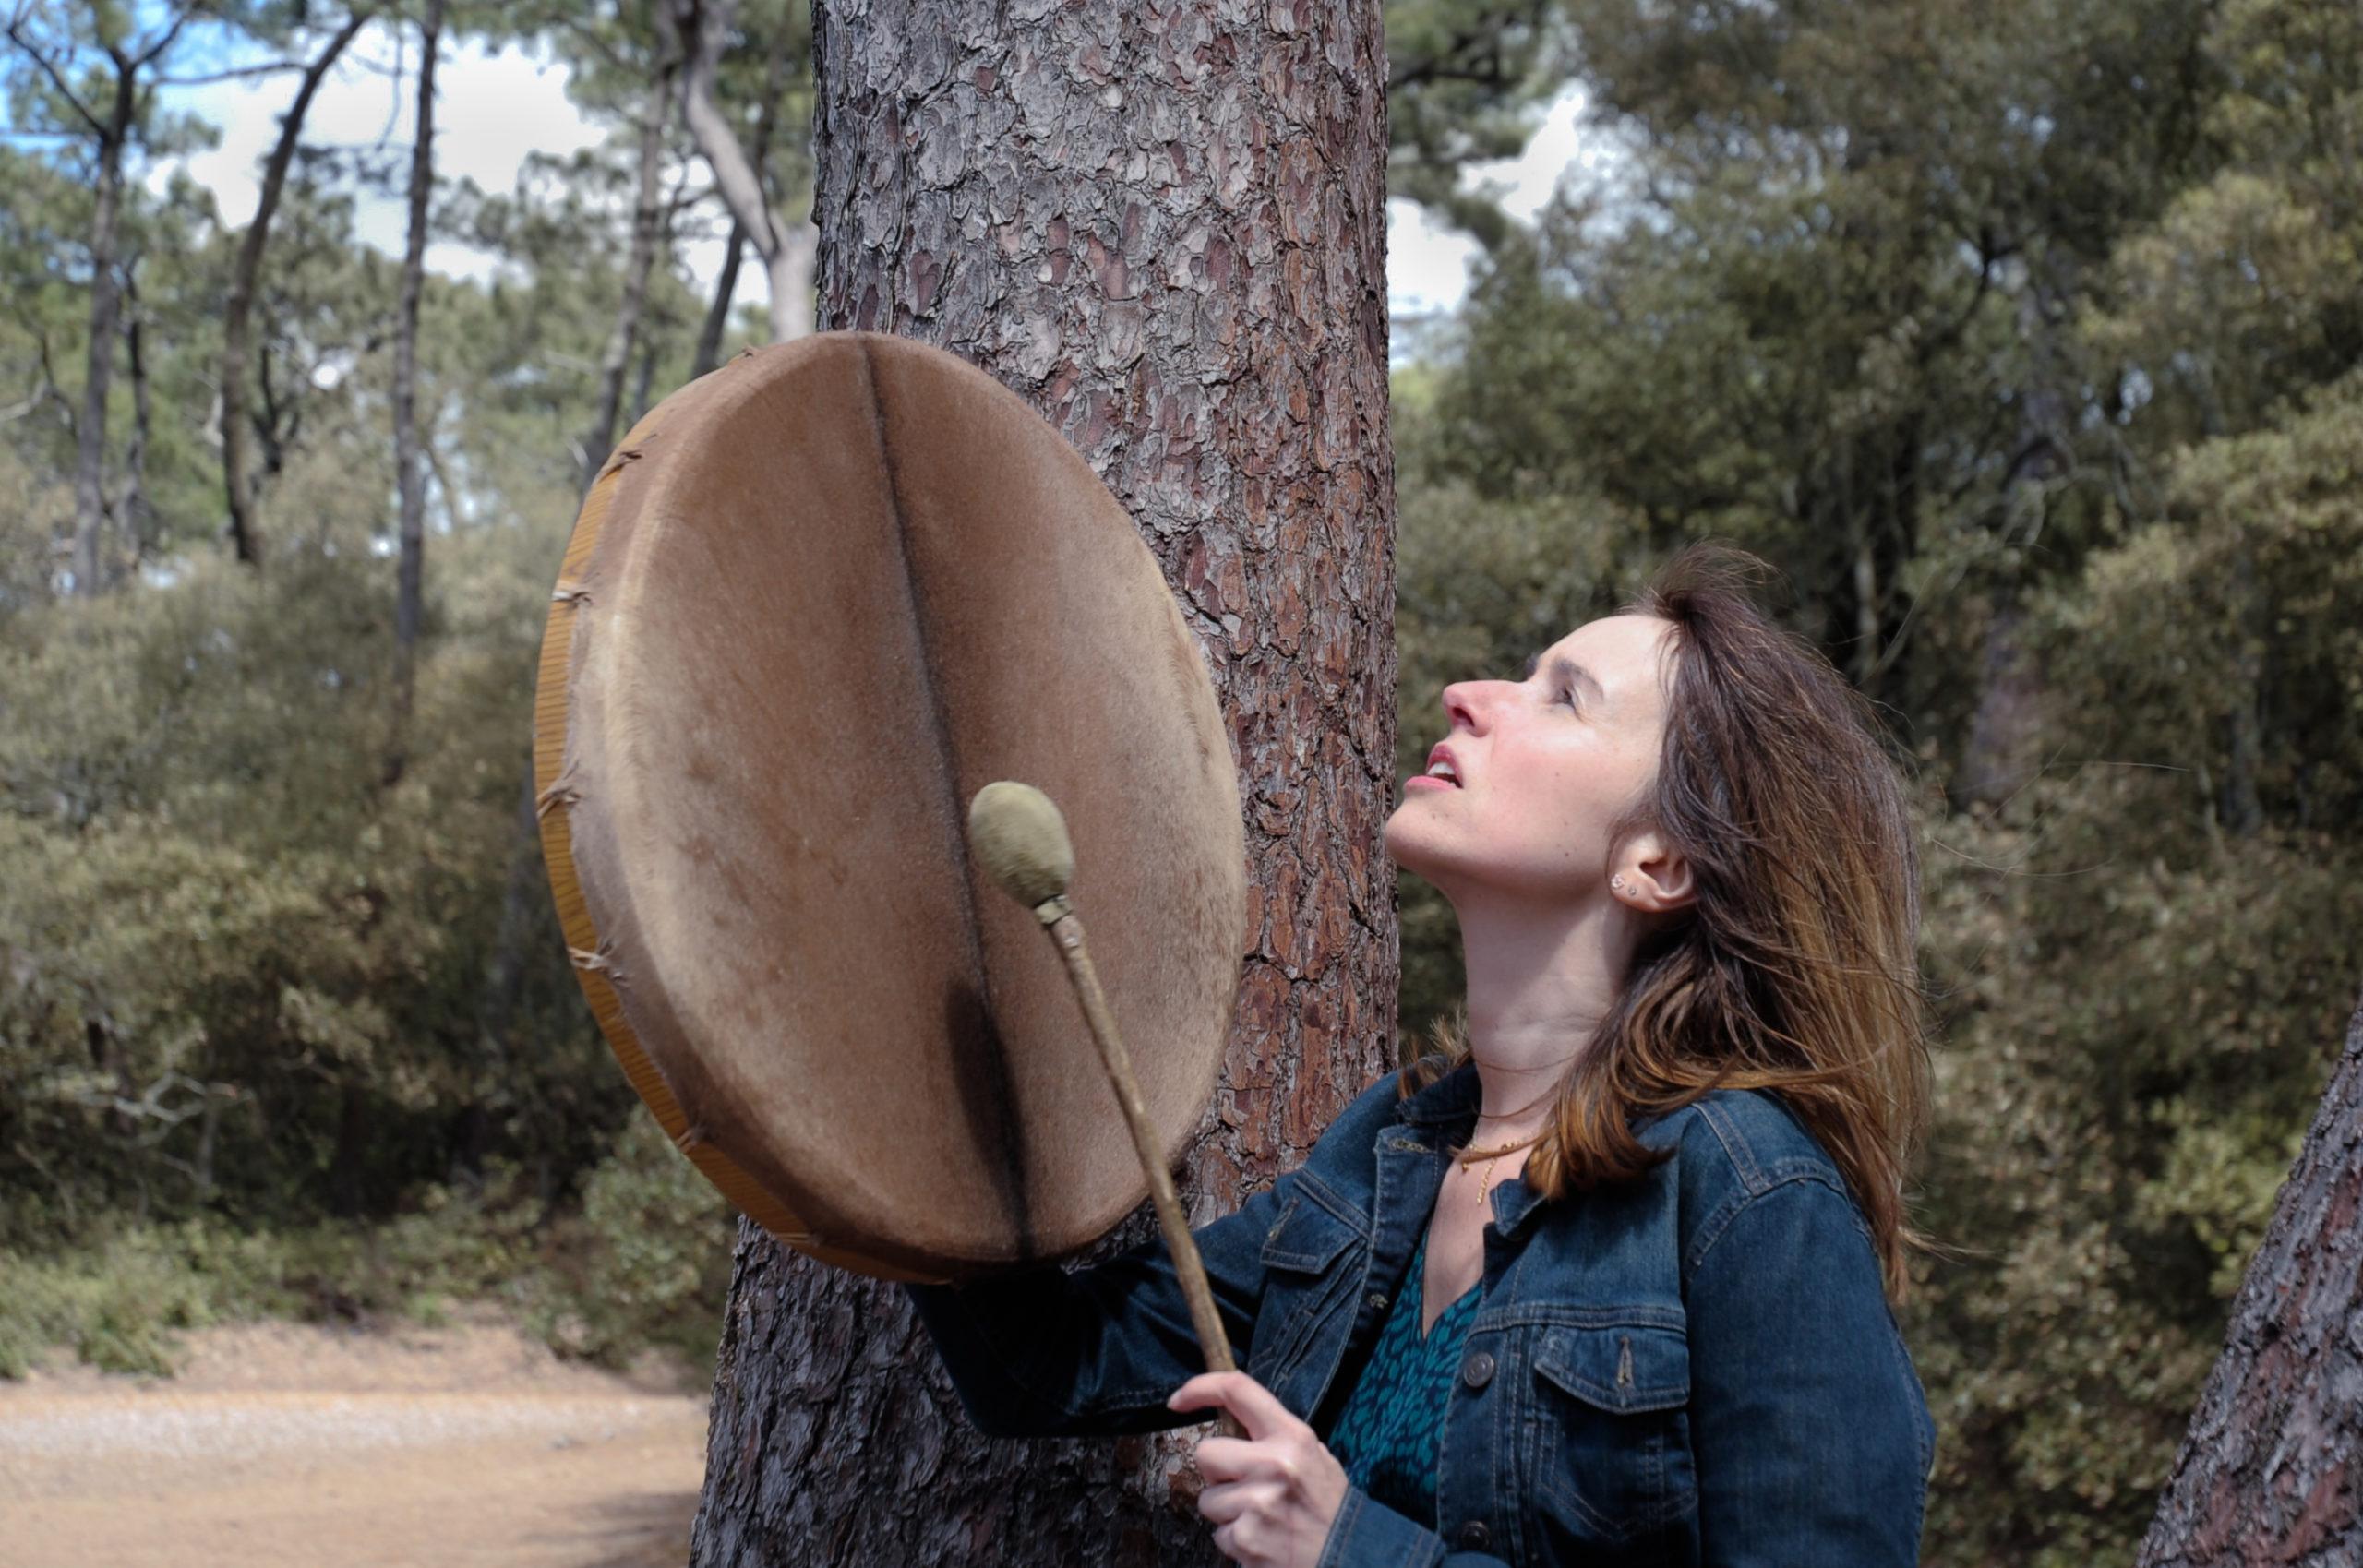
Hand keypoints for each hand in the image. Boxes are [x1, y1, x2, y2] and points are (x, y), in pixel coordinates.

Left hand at [1168, 1370, 1348, 1567]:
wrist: (1350, 1556)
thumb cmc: (1328, 1507)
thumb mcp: (1314, 1456)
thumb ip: (1276, 1436)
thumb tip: (1232, 1419)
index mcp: (1292, 1437)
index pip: (1237, 1390)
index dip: (1200, 1388)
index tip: (1178, 1400)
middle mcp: (1274, 1464)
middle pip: (1206, 1452)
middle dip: (1216, 1472)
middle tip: (1245, 1486)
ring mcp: (1258, 1504)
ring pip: (1207, 1499)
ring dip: (1226, 1511)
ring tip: (1261, 1517)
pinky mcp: (1246, 1539)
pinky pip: (1218, 1534)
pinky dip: (1235, 1540)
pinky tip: (1263, 1539)